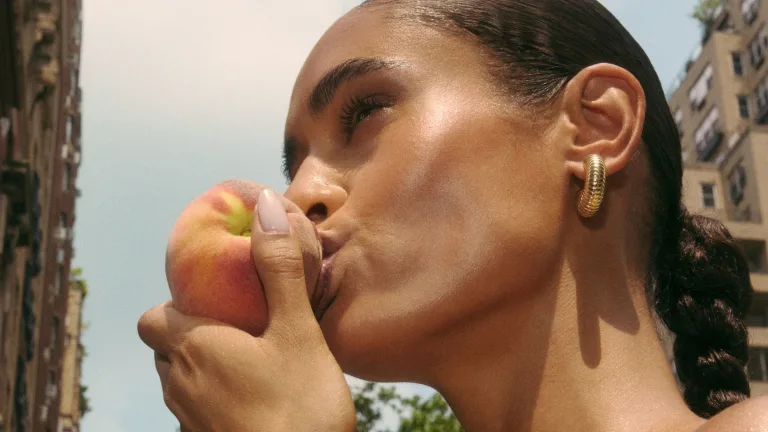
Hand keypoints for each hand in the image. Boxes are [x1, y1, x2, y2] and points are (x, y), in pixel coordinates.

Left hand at [138, 189, 355, 431]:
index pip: (151, 318)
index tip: (212, 296)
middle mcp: (180, 386)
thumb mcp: (297, 329)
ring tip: (251, 357)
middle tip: (239, 321)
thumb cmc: (300, 403)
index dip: (173, 304)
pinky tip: (258, 397)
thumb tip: (264, 207)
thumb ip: (279, 269)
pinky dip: (216, 396)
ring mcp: (190, 422)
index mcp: (193, 348)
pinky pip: (199, 410)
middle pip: (166, 349)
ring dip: (204, 365)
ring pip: (181, 382)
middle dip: (192, 332)